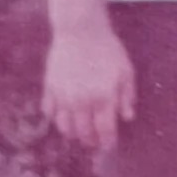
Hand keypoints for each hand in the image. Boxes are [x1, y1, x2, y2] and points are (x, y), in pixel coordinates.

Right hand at [42, 24, 135, 151]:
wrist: (80, 30)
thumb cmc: (108, 50)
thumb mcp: (126, 71)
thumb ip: (127, 97)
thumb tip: (127, 118)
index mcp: (103, 98)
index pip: (104, 131)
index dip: (107, 142)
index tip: (108, 146)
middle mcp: (81, 101)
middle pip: (83, 133)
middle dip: (90, 140)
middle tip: (94, 140)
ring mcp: (63, 96)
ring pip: (64, 127)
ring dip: (73, 133)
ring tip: (79, 131)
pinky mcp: (49, 87)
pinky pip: (49, 112)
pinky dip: (56, 117)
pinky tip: (64, 114)